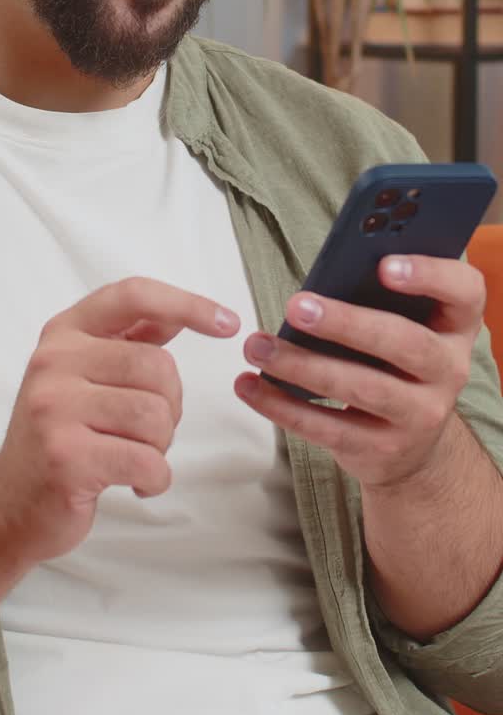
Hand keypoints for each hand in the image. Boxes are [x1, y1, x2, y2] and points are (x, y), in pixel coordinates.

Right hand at [0, 277, 239, 564]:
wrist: (8, 505)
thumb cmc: (60, 436)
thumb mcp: (81, 375)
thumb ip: (124, 343)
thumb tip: (176, 315)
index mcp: (64, 332)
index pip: (133, 296)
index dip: (187, 303)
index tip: (228, 323)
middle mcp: (54, 361)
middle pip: (158, 366)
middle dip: (171, 406)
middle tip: (146, 432)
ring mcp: (56, 409)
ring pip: (156, 416)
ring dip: (161, 446)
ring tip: (133, 456)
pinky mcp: (66, 457)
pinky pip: (148, 462)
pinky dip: (155, 479)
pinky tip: (135, 484)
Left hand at [236, 255, 485, 489]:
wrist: (412, 445)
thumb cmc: (395, 361)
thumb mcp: (404, 325)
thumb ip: (377, 297)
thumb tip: (321, 276)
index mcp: (455, 325)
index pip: (464, 292)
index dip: (430, 275)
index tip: (383, 265)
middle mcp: (449, 370)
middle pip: (405, 343)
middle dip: (347, 323)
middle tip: (297, 306)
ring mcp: (420, 415)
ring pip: (361, 388)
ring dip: (302, 366)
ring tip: (257, 346)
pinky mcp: (383, 450)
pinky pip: (328, 428)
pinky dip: (282, 406)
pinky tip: (250, 386)